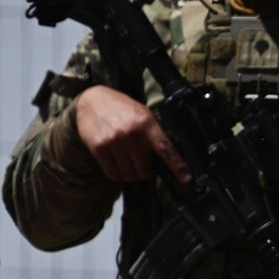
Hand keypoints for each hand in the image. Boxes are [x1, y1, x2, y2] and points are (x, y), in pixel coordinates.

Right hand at [72, 85, 190, 184]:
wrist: (93, 99)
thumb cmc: (123, 109)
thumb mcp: (144, 115)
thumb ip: (154, 134)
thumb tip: (167, 158)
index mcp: (147, 125)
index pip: (165, 149)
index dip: (177, 166)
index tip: (185, 179)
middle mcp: (131, 134)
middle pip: (145, 170)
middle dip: (146, 172)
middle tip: (142, 164)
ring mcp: (114, 142)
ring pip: (129, 175)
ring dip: (131, 174)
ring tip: (129, 163)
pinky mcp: (99, 148)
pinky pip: (113, 174)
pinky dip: (118, 174)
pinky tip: (118, 165)